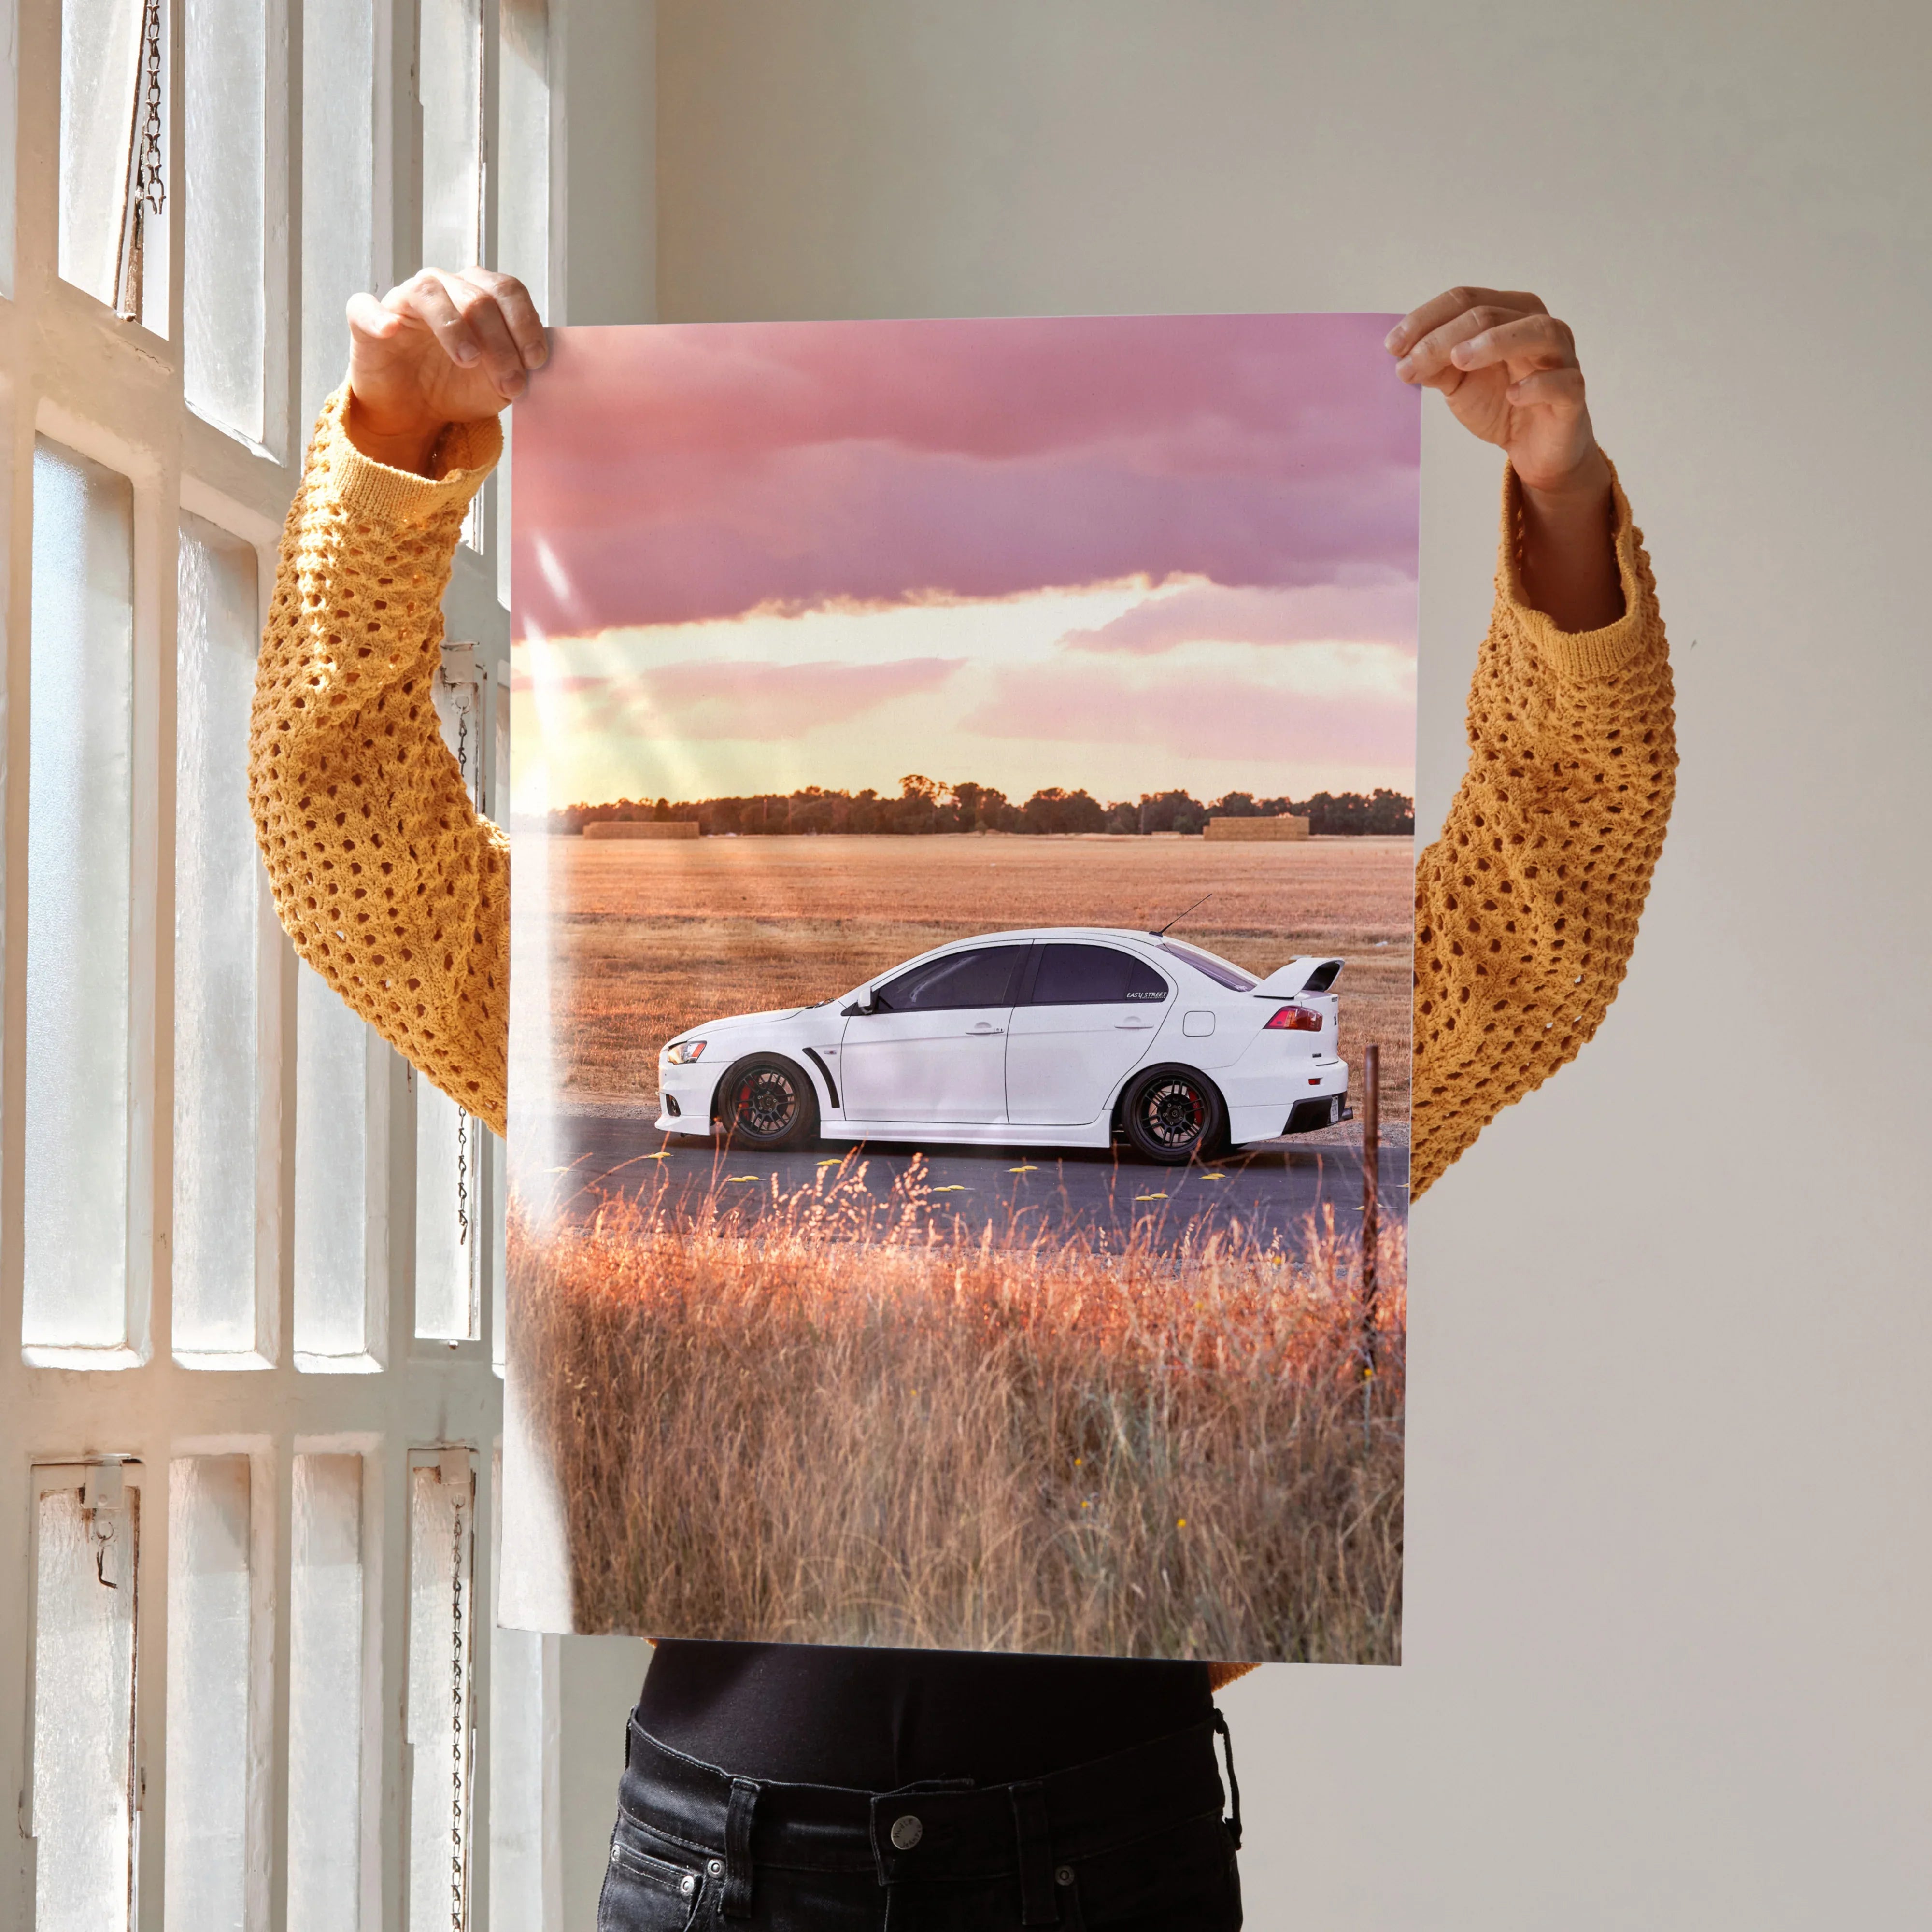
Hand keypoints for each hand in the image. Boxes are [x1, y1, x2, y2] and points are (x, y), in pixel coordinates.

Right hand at [344, 268, 546, 474]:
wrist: (415, 412)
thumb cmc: (457, 387)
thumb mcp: (498, 383)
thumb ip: (518, 366)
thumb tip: (536, 362)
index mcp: (478, 294)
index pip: (507, 291)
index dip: (525, 323)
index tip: (535, 361)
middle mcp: (443, 288)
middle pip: (477, 298)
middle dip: (500, 343)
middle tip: (510, 383)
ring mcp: (404, 300)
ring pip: (430, 293)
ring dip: (455, 328)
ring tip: (469, 361)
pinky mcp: (366, 320)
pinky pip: (366, 307)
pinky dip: (378, 317)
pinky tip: (391, 331)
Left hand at [1386, 287, 1606, 499]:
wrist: (1534, 448)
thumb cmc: (1500, 404)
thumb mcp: (1459, 383)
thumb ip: (1435, 366)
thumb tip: (1403, 356)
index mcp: (1509, 314)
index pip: (1466, 299)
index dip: (1426, 319)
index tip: (1392, 346)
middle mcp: (1538, 326)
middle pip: (1491, 314)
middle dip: (1444, 337)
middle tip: (1409, 364)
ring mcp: (1561, 357)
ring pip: (1537, 332)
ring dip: (1495, 342)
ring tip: (1458, 359)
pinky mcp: (1573, 393)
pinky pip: (1563, 381)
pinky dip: (1537, 385)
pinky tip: (1512, 395)